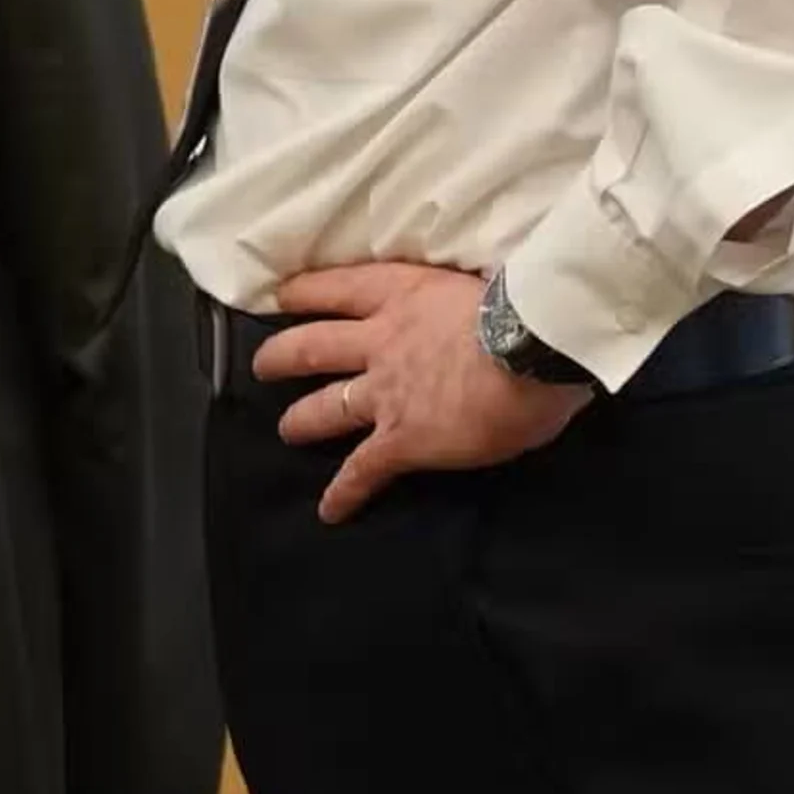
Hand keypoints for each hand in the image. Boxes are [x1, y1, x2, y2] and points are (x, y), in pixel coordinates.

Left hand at [252, 262, 590, 524]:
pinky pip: (363, 470)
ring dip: (300, 421)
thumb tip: (484, 308)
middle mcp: (381, 341)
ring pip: (325, 406)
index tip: (283, 296)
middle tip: (263, 365)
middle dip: (281, 357)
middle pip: (313, 347)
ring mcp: (385, 393)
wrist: (531, 349)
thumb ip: (464, 301)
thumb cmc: (524, 308)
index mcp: (402, 293)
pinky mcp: (401, 440)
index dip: (305, 293)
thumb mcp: (485, 283)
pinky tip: (330, 510)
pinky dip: (345, 493)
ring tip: (286, 429)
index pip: (338, 287)